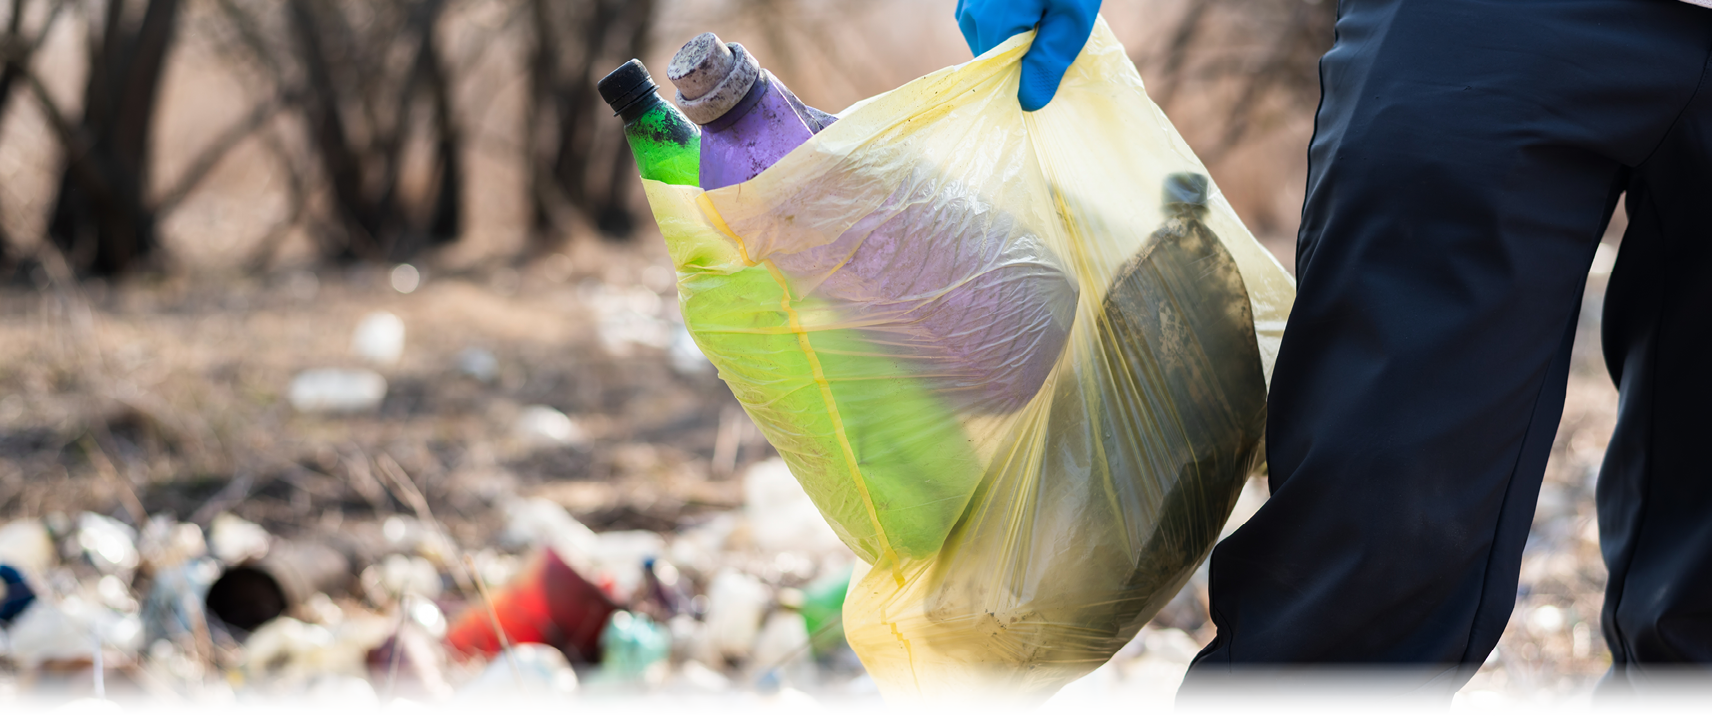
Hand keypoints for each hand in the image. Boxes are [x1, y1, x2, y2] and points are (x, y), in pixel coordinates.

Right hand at [956, 0, 1099, 110]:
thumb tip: (1028, 103)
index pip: (1000, 81)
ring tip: (1050, 20)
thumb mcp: (1070, 20)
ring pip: (994, 42)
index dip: (1026, 85)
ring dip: (1022, 40)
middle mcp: (968, 17)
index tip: (1052, 83)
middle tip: (1058, 45)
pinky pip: (991, 22)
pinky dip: (1015, 23)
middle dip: (1026, 60)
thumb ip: (1048, 63)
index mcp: (989, 27)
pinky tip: (1037, 9)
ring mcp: (968, 3)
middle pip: (996, 61)